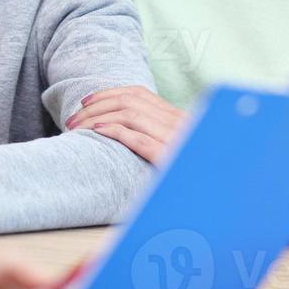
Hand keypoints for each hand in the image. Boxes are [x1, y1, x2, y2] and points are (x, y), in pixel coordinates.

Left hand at [65, 86, 185, 163]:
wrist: (216, 195)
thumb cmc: (192, 172)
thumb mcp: (179, 147)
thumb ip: (157, 133)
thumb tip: (123, 126)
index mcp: (178, 117)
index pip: (139, 93)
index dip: (109, 93)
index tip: (86, 101)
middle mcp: (178, 123)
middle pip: (130, 101)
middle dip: (96, 105)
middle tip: (73, 118)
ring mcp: (175, 139)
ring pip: (130, 115)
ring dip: (97, 117)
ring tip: (77, 126)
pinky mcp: (169, 159)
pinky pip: (138, 139)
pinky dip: (115, 131)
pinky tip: (97, 131)